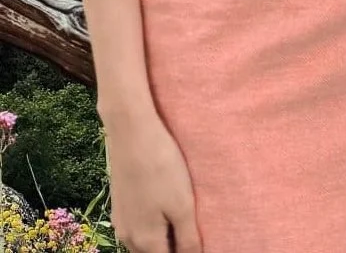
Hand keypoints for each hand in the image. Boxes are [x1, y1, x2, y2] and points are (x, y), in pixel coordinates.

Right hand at [104, 109, 201, 252]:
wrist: (131, 131)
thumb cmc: (161, 166)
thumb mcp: (183, 205)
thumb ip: (188, 239)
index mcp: (145, 242)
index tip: (197, 242)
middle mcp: (128, 237)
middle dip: (174, 247)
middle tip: (194, 230)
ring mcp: (121, 220)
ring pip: (144, 241)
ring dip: (163, 236)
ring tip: (184, 219)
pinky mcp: (120, 202)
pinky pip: (138, 225)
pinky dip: (153, 224)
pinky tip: (165, 205)